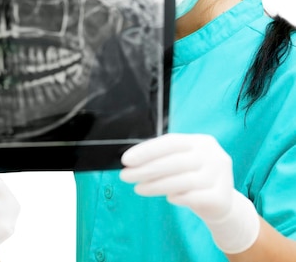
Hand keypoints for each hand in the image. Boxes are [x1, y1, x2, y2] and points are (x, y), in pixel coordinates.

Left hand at [120, 133, 258, 253]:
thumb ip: (162, 159)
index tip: (126, 160)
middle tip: (125, 176)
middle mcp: (214, 155)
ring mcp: (221, 176)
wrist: (220, 205)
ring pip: (183, 180)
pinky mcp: (222, 197)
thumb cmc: (192, 179)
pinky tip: (169, 199)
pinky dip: (178, 197)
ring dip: (156, 185)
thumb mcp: (181, 163)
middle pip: (175, 161)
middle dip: (146, 169)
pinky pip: (194, 197)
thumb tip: (131, 162)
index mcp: (201, 142)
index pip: (171, 142)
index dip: (147, 150)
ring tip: (138, 188)